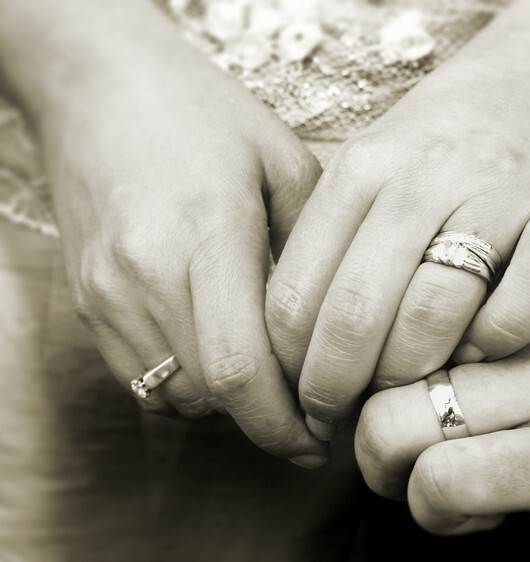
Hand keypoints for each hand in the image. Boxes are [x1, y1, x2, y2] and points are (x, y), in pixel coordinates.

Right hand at [36, 9, 325, 459]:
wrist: (99, 88)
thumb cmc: (204, 115)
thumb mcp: (284, 162)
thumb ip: (316, 250)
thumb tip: (340, 329)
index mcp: (208, 234)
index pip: (244, 372)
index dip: (289, 423)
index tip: (326, 433)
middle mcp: (147, 275)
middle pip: (213, 397)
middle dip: (269, 423)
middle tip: (313, 421)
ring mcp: (108, 293)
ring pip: (176, 397)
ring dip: (232, 406)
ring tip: (273, 387)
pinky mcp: (88, 302)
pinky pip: (143, 378)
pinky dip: (190, 386)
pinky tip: (222, 356)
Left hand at [265, 62, 529, 442]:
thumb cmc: (443, 146)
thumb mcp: (373, 170)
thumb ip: (332, 243)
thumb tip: (292, 349)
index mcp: (365, 168)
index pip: (298, 290)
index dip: (288, 365)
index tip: (295, 401)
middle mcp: (427, 175)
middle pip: (357, 310)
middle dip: (335, 388)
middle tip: (337, 422)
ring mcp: (502, 192)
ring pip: (435, 312)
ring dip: (411, 376)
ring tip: (405, 397)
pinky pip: (522, 305)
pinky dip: (494, 346)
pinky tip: (480, 354)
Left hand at [355, 244, 529, 534]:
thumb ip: (501, 297)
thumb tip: (419, 329)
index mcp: (518, 271)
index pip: (396, 292)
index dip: (360, 345)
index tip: (361, 376)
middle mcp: (521, 322)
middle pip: (376, 354)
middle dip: (351, 408)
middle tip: (371, 432)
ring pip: (393, 422)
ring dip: (382, 463)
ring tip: (415, 474)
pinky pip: (450, 482)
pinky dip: (433, 507)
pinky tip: (468, 508)